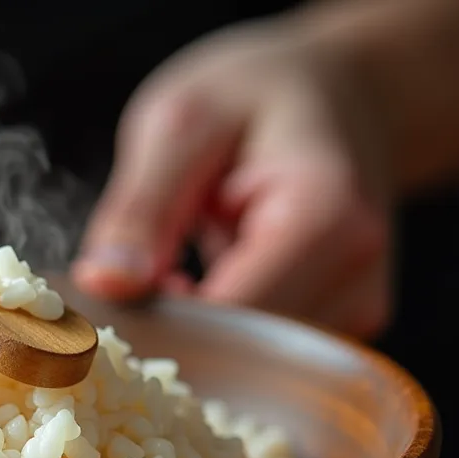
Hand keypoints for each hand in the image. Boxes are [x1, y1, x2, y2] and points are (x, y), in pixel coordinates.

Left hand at [72, 21, 392, 337]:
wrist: (344, 90)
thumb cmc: (260, 94)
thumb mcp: (180, 121)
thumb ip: (141, 207)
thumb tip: (105, 287)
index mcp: (324, 216)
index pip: (228, 316)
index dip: (155, 323)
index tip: (99, 308)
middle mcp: (357, 274)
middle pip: (242, 354)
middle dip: (168, 334)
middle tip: (117, 289)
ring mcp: (359, 308)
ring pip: (249, 366)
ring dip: (190, 336)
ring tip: (164, 272)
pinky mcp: (344, 325)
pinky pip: (262, 358)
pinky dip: (216, 335)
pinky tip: (193, 288)